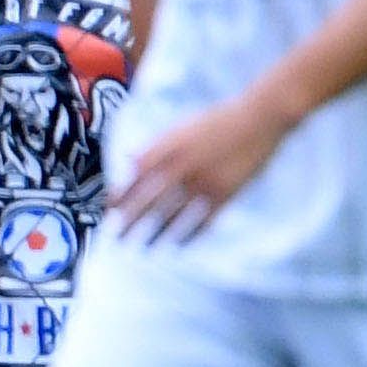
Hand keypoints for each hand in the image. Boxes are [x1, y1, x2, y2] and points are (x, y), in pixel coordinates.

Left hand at [110, 92, 295, 244]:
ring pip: (172, 216)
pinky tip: (178, 244)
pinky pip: (201, 221)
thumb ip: (155, 146)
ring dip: (154, 235)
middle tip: (115, 239)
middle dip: (129, 223)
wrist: (259, 117)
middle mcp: (180, 167)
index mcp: (167, 148)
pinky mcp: (224, 194)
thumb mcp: (180, 127)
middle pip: (147, 202)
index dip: (119, 196)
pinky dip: (188, 235)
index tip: (107, 210)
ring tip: (143, 248)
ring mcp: (202, 182)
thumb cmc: (217, 120)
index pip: (134, 177)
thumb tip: (127, 159)